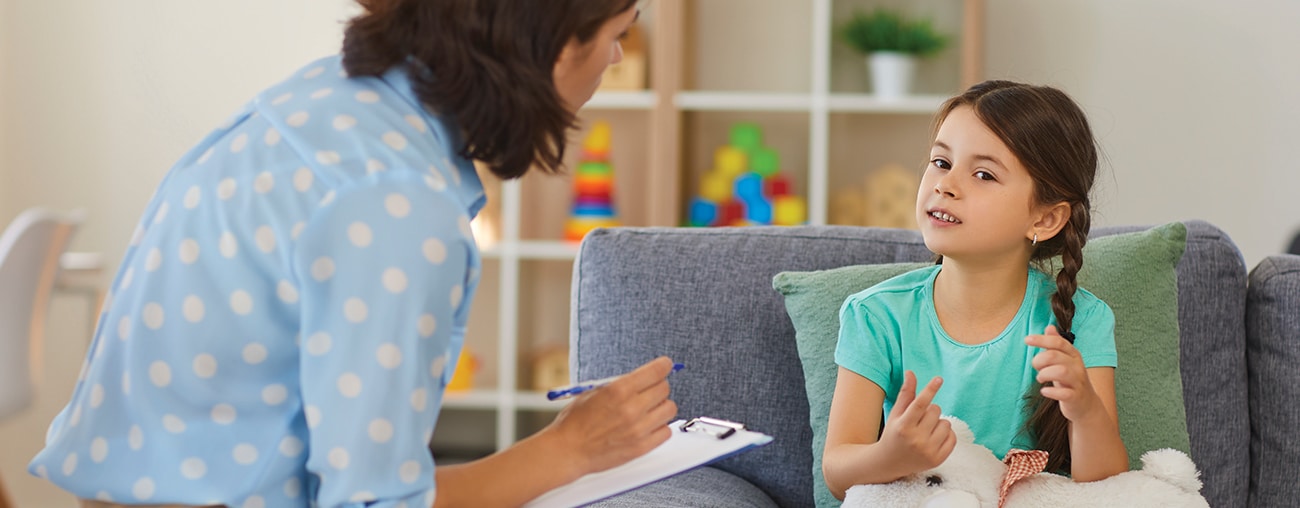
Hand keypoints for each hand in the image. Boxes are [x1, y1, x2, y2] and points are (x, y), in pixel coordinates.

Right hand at [544, 356, 678, 474]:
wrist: (568, 451)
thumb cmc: (575, 422)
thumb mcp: (593, 392)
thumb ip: (619, 385)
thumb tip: (641, 379)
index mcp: (618, 390)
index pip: (655, 371)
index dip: (663, 366)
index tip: (666, 365)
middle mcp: (631, 408)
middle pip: (664, 389)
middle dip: (658, 387)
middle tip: (650, 391)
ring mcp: (638, 429)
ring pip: (669, 409)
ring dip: (661, 407)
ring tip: (649, 410)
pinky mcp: (641, 447)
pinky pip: (666, 431)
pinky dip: (660, 427)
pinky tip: (648, 426)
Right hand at [876, 371, 955, 474]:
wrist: (890, 462)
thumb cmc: (893, 434)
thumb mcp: (896, 414)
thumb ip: (905, 394)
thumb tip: (911, 373)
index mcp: (903, 426)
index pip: (920, 404)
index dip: (930, 390)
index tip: (938, 379)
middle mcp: (916, 439)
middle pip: (935, 411)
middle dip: (930, 410)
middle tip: (920, 419)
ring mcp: (928, 451)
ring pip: (946, 423)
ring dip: (938, 422)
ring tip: (927, 429)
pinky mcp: (938, 459)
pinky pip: (953, 437)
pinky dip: (946, 434)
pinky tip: (935, 437)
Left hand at [1027, 325, 1101, 421]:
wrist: (1086, 404)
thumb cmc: (1070, 379)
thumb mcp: (1064, 360)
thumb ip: (1056, 345)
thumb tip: (1049, 326)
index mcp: (1073, 355)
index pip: (1058, 342)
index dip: (1041, 339)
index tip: (1026, 339)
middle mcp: (1077, 366)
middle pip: (1055, 355)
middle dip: (1039, 360)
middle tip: (1036, 368)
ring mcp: (1078, 382)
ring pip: (1061, 371)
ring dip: (1044, 374)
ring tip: (1040, 378)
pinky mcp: (1076, 397)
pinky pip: (1064, 393)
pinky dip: (1051, 392)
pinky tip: (1044, 391)